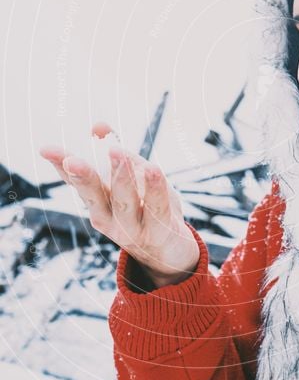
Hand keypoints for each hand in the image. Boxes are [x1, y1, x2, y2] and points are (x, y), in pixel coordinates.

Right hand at [40, 123, 199, 287]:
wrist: (170, 253)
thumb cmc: (146, 210)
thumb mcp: (131, 180)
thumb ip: (114, 153)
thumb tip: (97, 126)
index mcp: (99, 205)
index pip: (76, 183)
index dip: (61, 166)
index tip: (46, 149)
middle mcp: (110, 219)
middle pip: (94, 196)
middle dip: (84, 177)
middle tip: (73, 159)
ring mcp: (134, 229)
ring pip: (125, 202)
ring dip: (120, 177)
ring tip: (116, 152)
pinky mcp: (160, 231)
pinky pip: (157, 207)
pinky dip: (155, 188)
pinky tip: (152, 168)